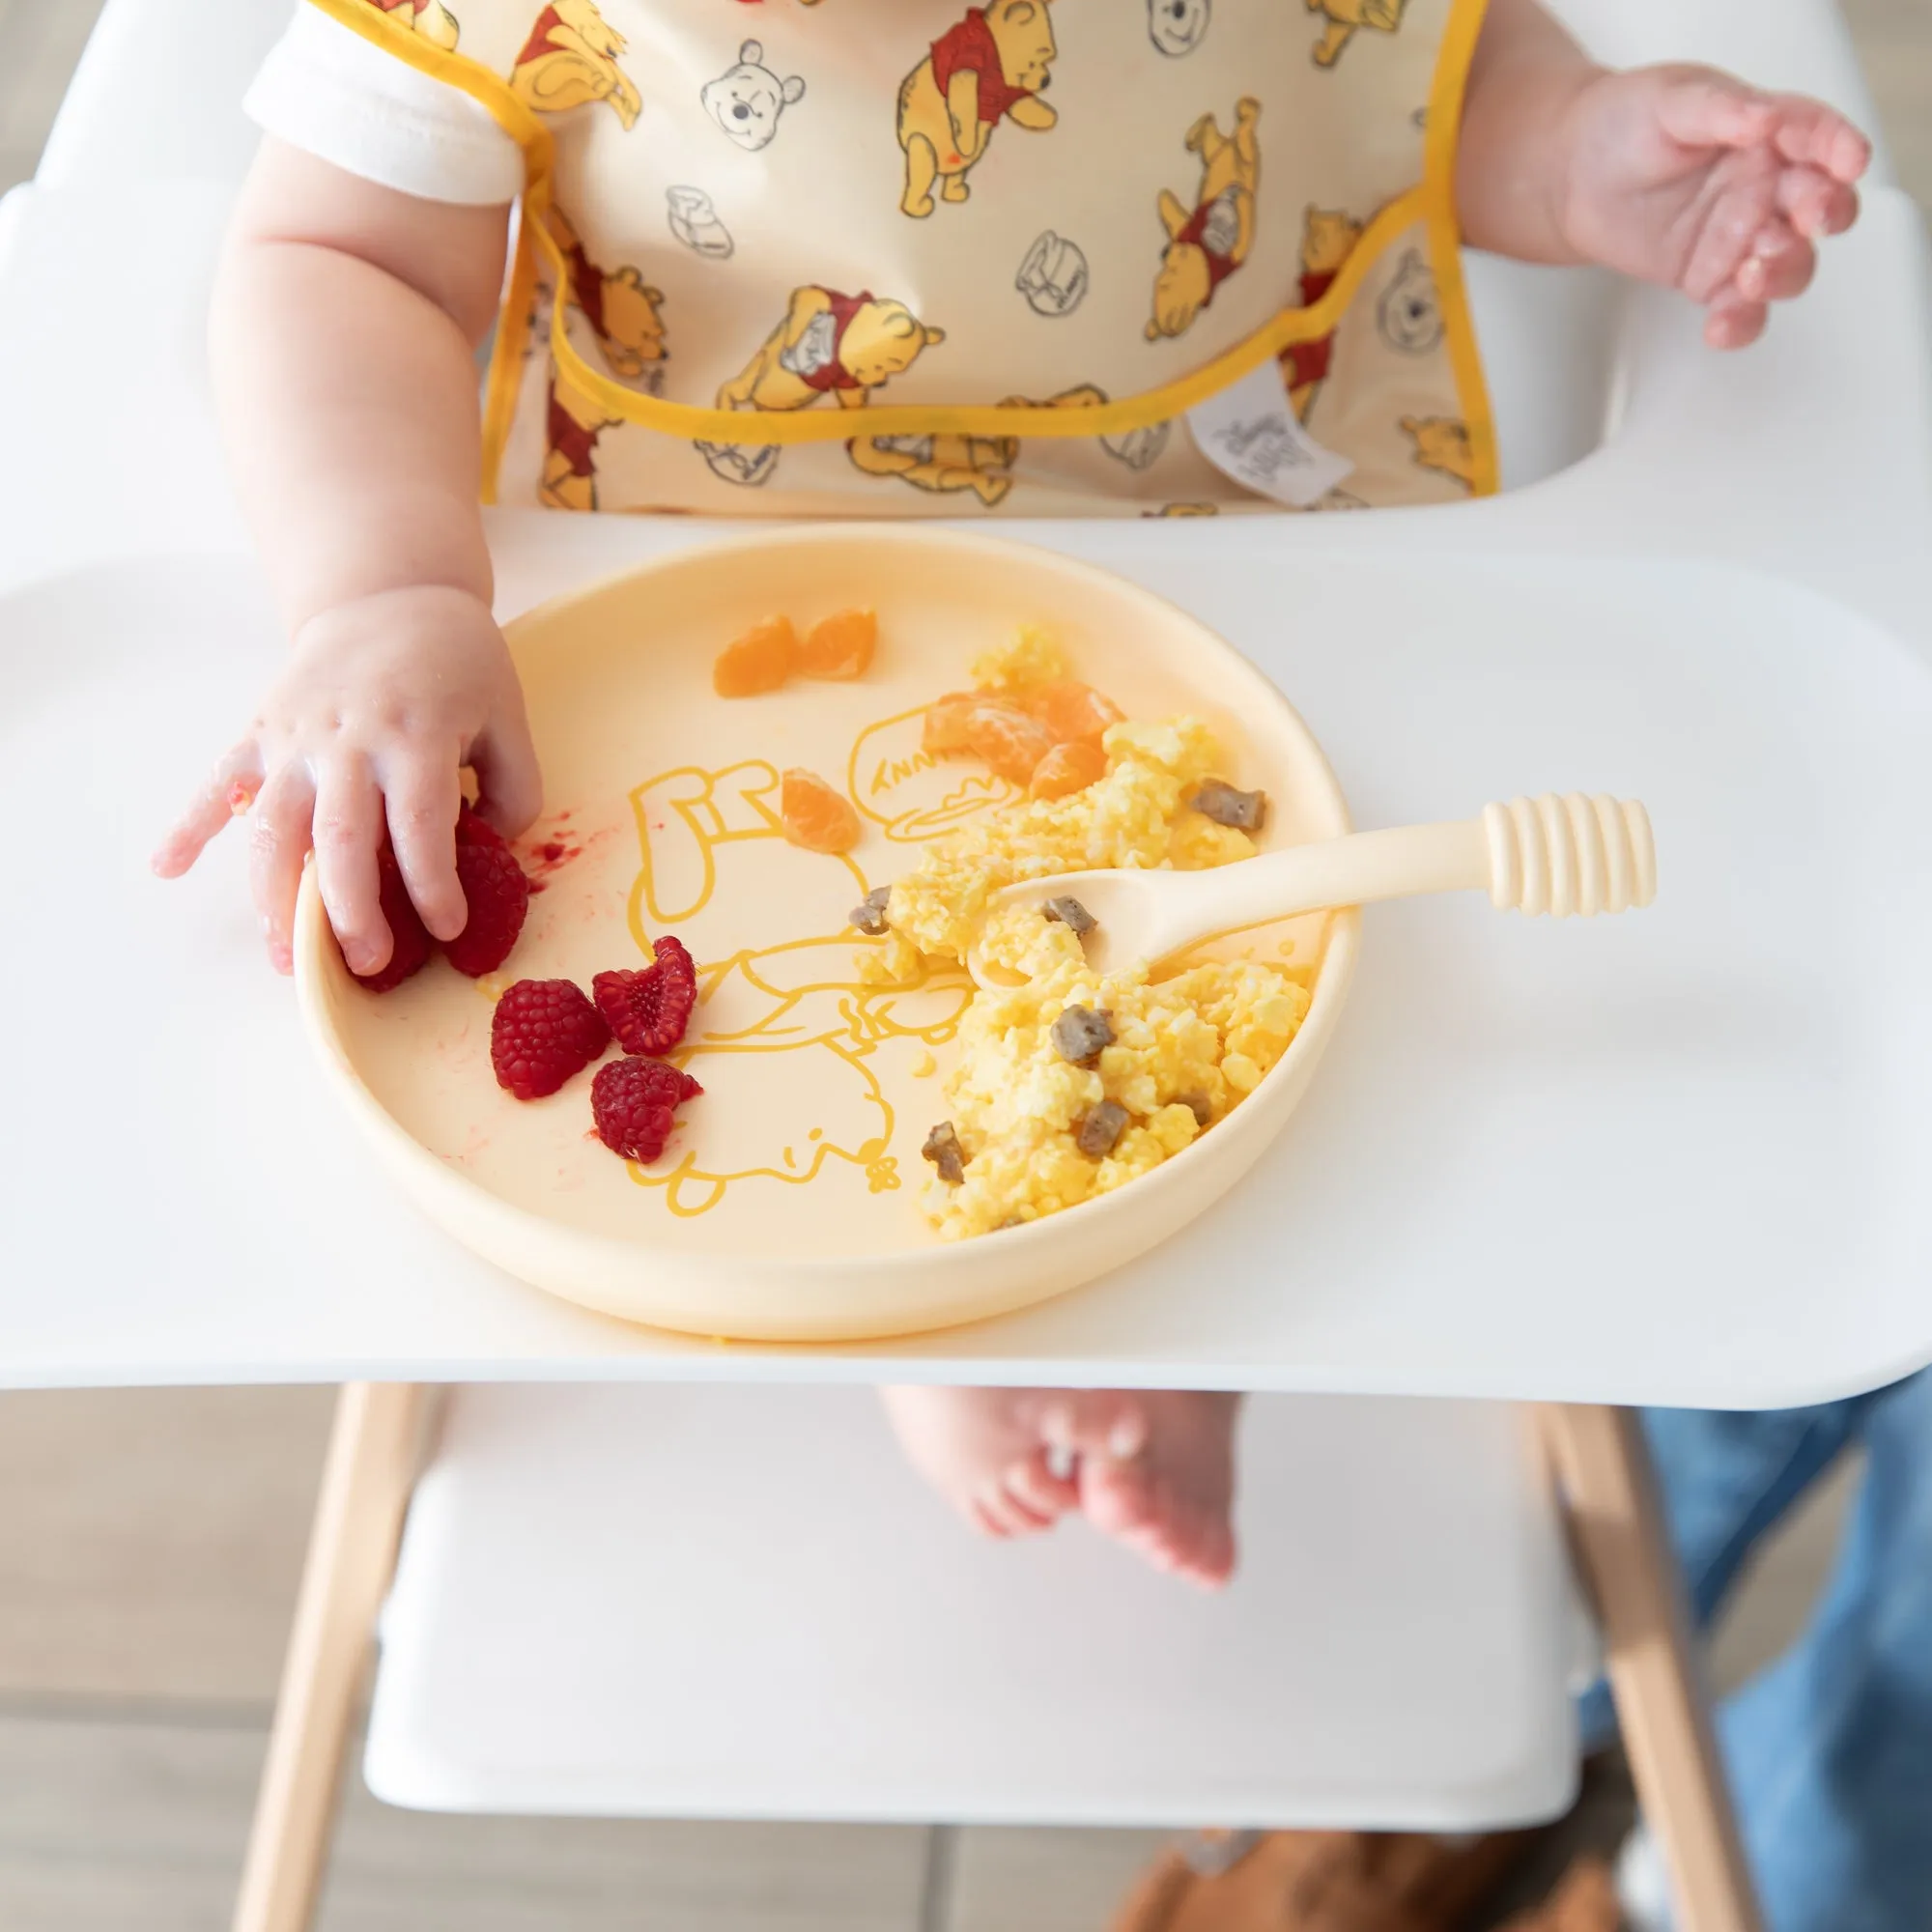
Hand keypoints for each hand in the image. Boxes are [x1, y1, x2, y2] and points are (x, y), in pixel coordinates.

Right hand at [153, 585, 541, 975]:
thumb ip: (513, 790)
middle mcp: (349, 741)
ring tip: (284, 955)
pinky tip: (165, 868)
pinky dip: (188, 824)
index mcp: (417, 737)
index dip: (433, 885)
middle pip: (340, 839)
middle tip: (367, 964)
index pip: (421, 826)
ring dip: (273, 896)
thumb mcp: (508, 718)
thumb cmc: (459, 664)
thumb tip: (492, 854)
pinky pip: (217, 783)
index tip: (447, 929)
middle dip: (350, 910)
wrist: (391, 595)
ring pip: (273, 826)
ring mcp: (297, 738)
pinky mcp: (261, 732)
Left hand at [1557, 66, 1869, 347]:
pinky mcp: (1710, 277)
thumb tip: (1765, 117)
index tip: (1848, 161)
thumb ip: (1722, 109)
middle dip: (1824, 214)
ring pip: (1789, 264)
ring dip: (1783, 272)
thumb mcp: (1673, 100)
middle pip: (1818, 206)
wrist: (1571, 175)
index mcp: (1769, 133)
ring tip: (1753, 274)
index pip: (1817, 137)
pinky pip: (1740, 307)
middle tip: (1808, 220)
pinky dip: (1740, 322)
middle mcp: (1765, 186)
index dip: (1839, 147)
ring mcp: (1741, 236)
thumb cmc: (1626, 125)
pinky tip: (1721, 327)